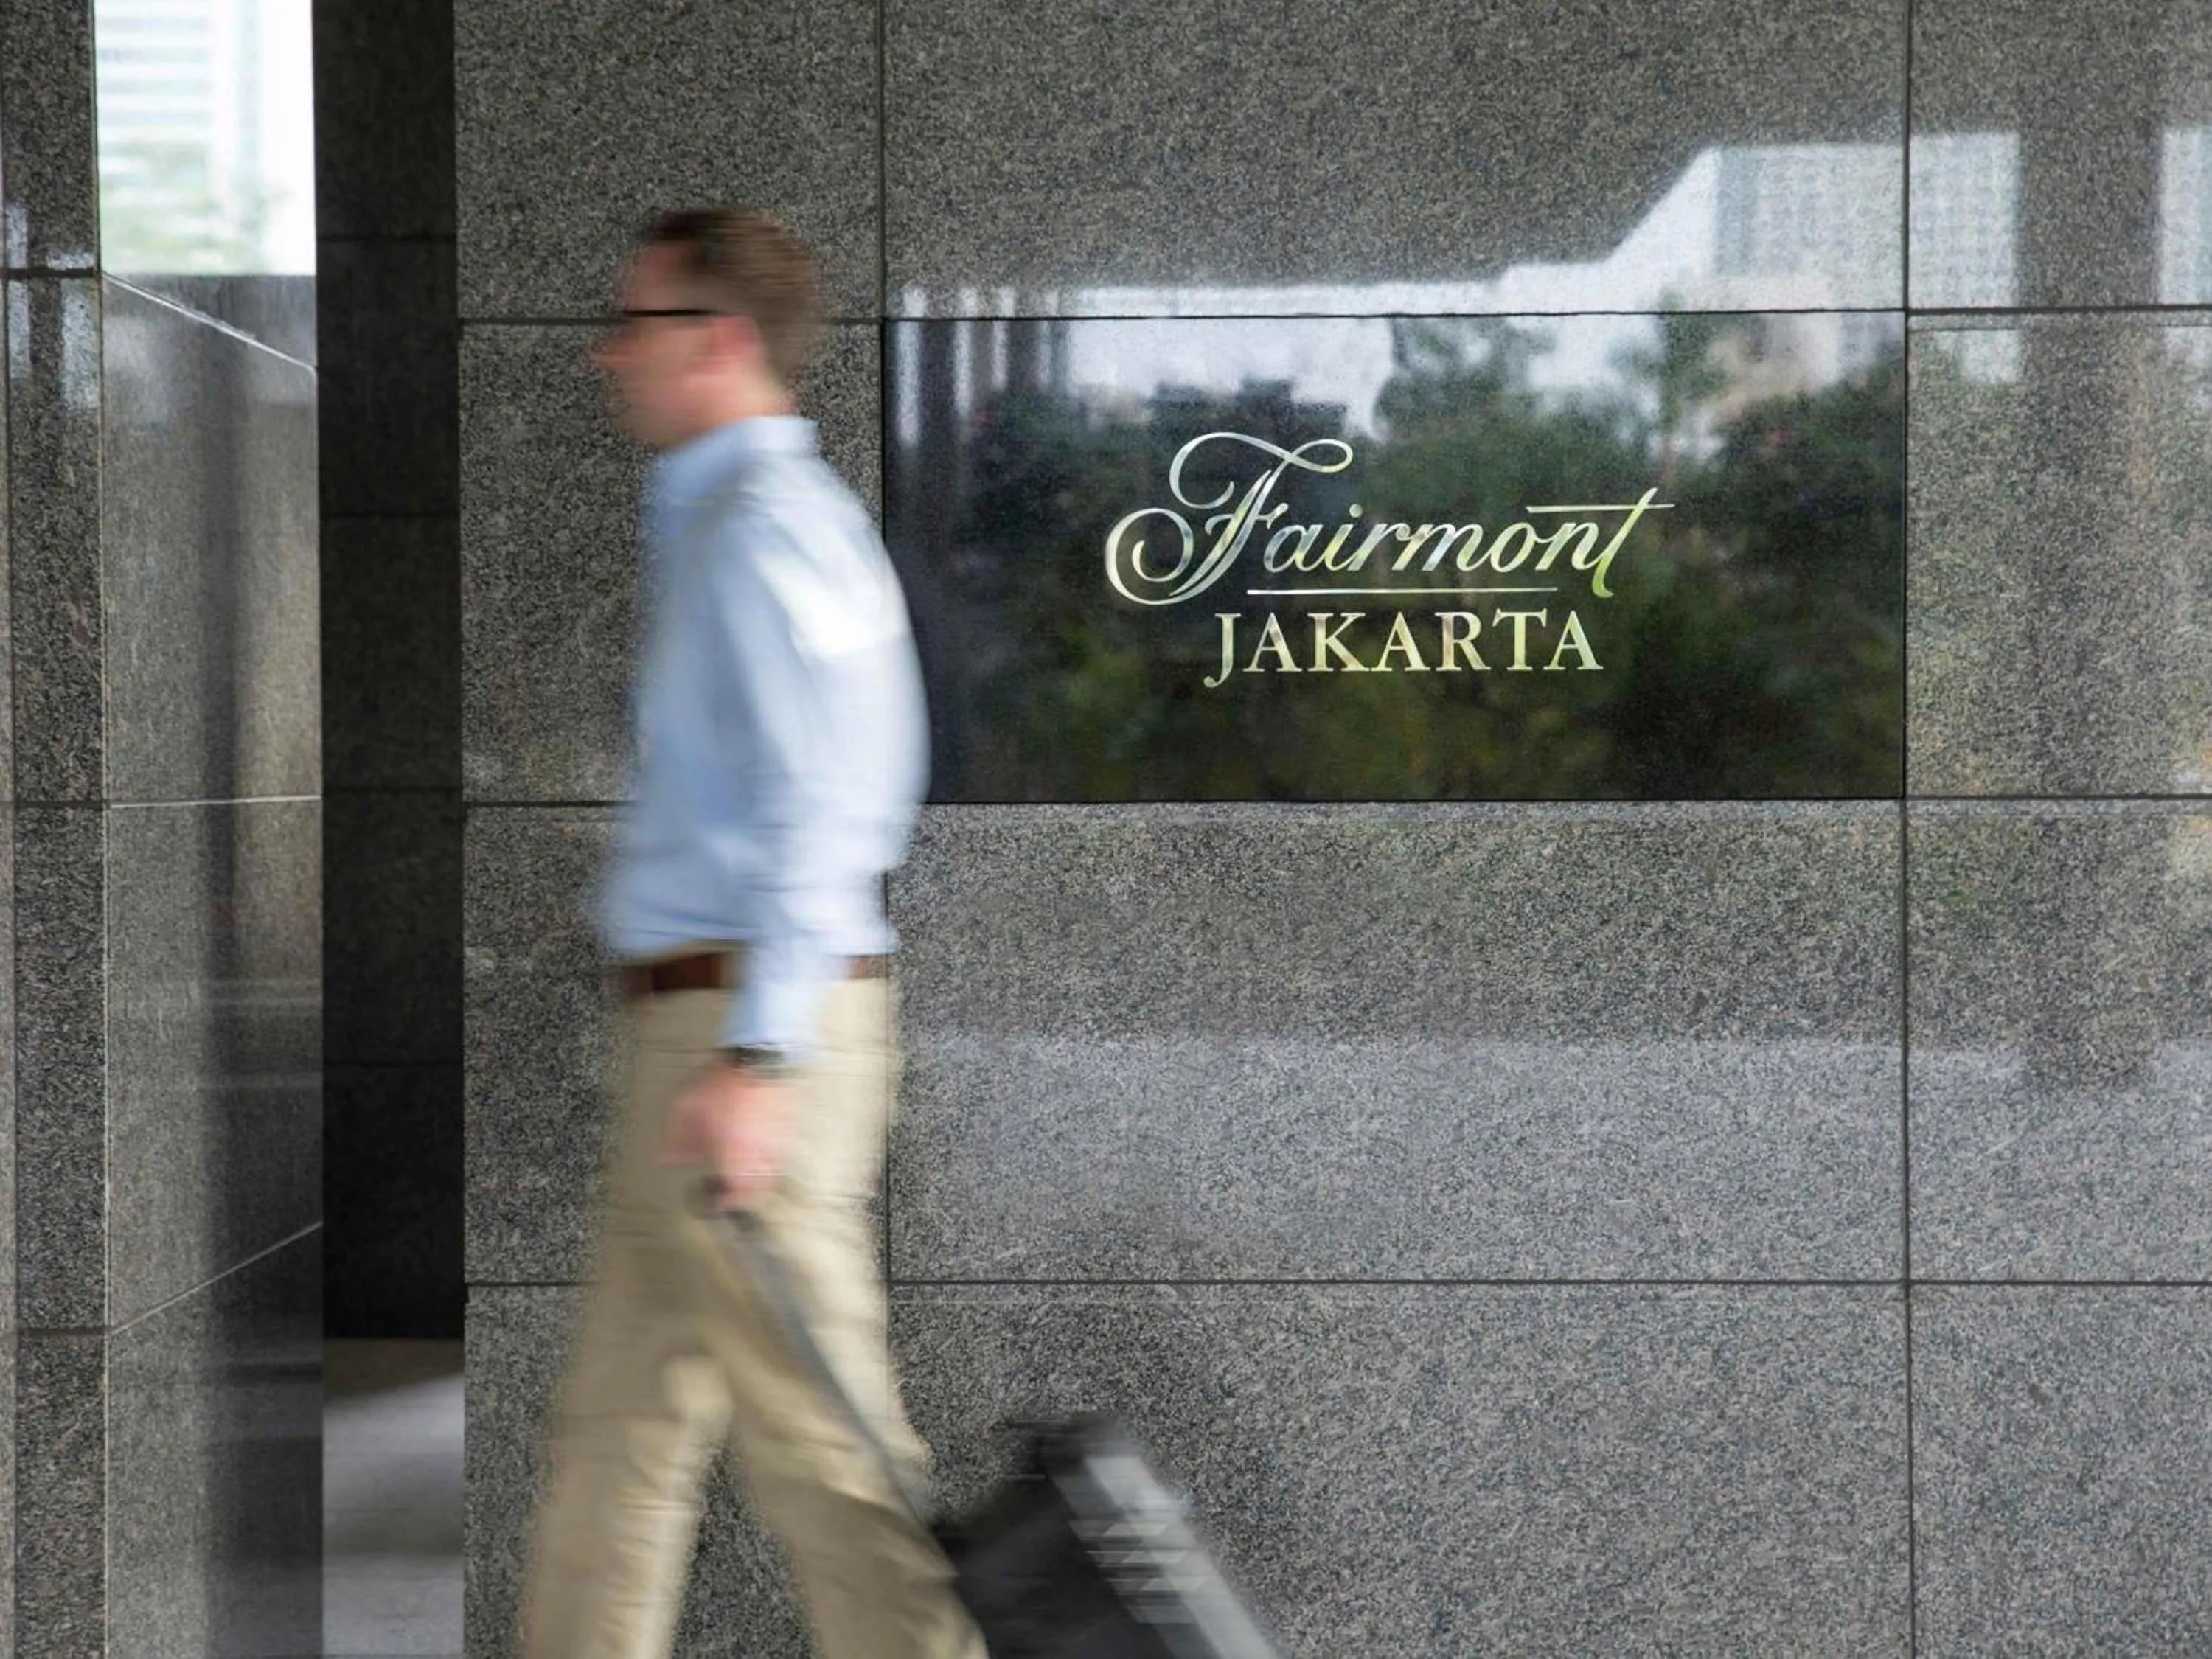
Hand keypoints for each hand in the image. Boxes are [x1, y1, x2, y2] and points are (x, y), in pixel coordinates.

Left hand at [660, 1061, 794, 1210]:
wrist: (758, 1053)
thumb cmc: (723, 1079)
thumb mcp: (688, 1104)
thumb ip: (678, 1135)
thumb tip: (668, 1157)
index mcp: (733, 1147)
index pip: (736, 1189)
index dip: (729, 1202)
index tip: (721, 1203)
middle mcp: (758, 1148)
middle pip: (759, 1187)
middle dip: (746, 1194)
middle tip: (734, 1192)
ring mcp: (776, 1139)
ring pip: (771, 1172)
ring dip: (758, 1178)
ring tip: (745, 1173)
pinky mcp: (787, 1127)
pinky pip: (780, 1152)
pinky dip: (770, 1158)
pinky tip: (759, 1151)